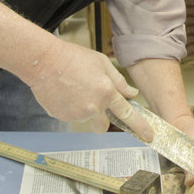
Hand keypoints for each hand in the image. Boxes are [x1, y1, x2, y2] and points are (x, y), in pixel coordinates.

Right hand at [27, 39, 153, 140]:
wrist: (45, 62)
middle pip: (103, 126)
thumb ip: (118, 81)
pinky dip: (70, 108)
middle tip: (95, 103)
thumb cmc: (73, 58)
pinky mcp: (62, 117)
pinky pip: (71, 117)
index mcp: (106, 92)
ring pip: (86, 120)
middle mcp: (93, 107)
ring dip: (84, 110)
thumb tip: (131, 94)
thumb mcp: (101, 62)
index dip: (140, 126)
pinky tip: (65, 93)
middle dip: (103, 119)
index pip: (127, 114)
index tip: (148, 136)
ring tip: (75, 89)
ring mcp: (76, 114)